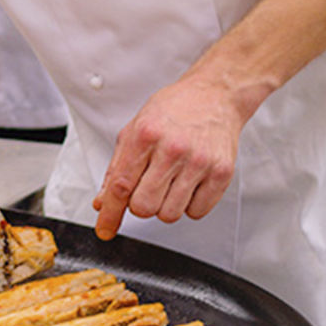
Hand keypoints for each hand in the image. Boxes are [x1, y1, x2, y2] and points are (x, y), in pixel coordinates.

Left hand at [92, 67, 248, 240]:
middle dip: (140, 205)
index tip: (105, 229)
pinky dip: (189, 206)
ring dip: (165, 206)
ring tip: (170, 182)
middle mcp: (172, 149)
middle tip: (147, 188)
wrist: (215, 96)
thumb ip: (117, 168)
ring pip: (170, 214)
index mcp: (144, 136)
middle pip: (144, 206)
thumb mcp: (134, 129)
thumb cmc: (173, 110)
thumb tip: (104, 202)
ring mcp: (199, 162)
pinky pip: (198, 212)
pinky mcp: (221, 173)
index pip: (121, 185)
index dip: (110, 213)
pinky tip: (188, 185)